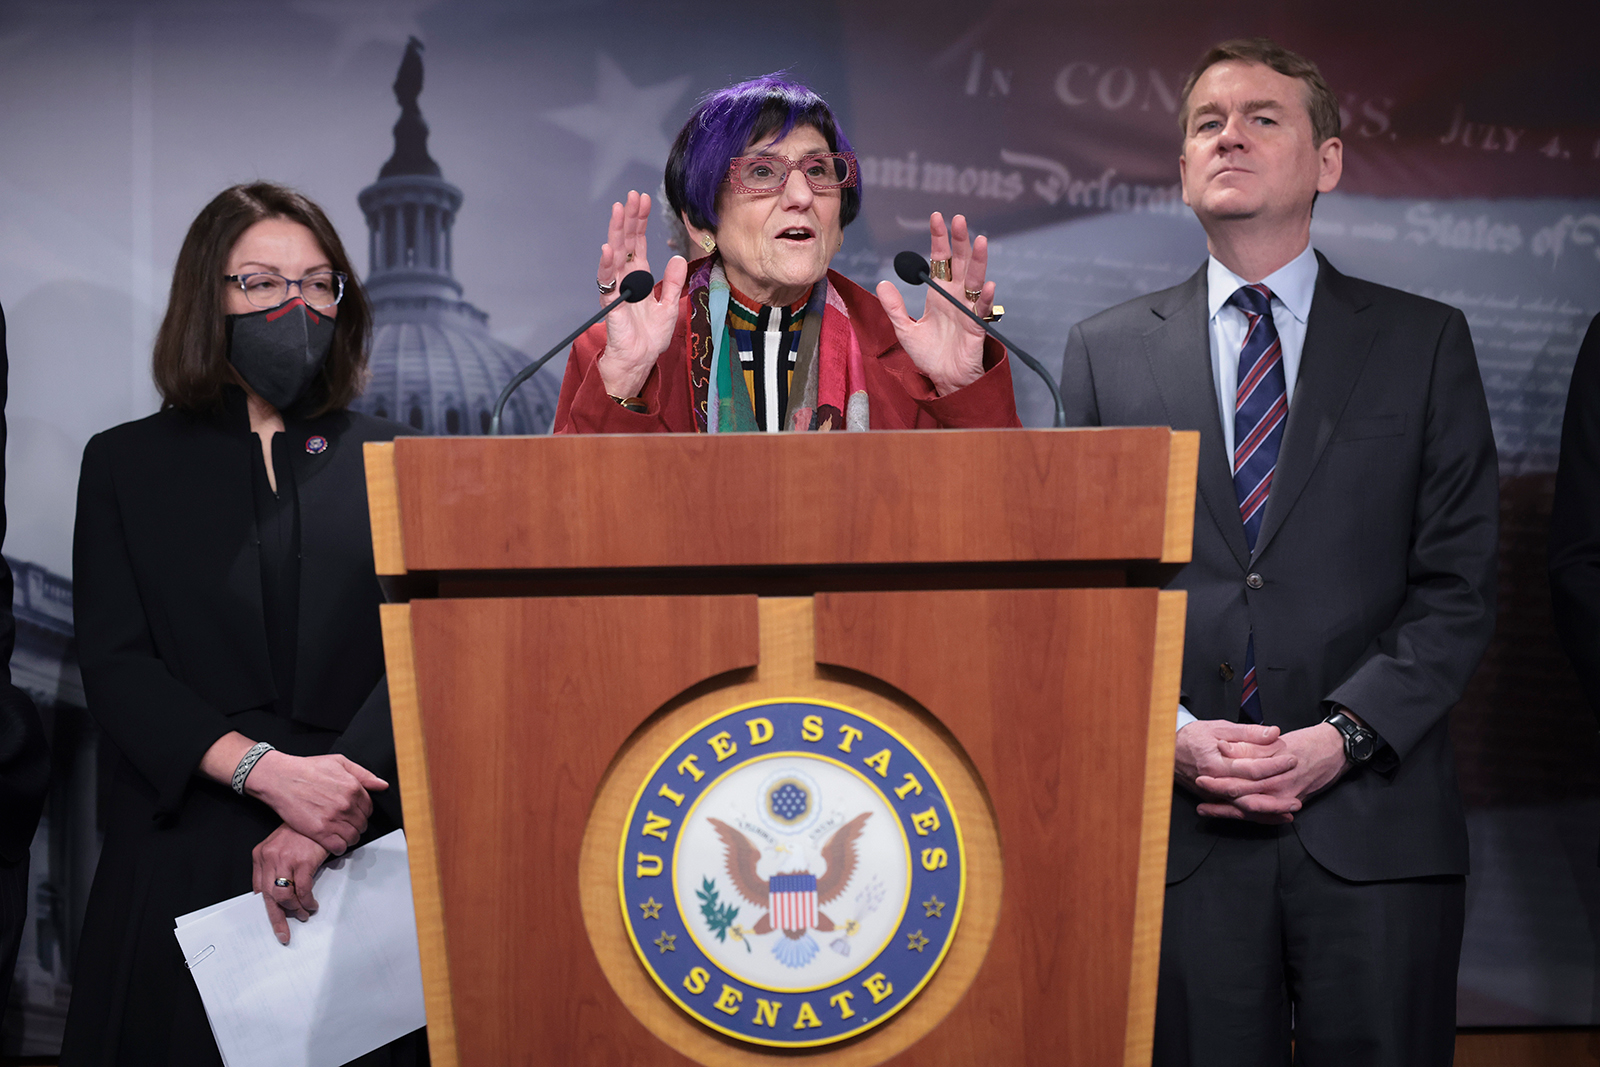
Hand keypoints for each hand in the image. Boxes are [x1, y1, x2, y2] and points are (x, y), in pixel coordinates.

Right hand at [244, 751, 385, 855]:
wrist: (281, 778)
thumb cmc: (307, 769)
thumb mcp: (339, 762)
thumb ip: (364, 774)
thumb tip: (382, 785)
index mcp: (353, 788)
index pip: (369, 809)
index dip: (362, 812)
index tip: (354, 813)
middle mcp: (346, 805)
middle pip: (362, 824)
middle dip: (356, 824)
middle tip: (345, 823)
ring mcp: (333, 819)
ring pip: (353, 837)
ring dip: (349, 837)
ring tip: (339, 833)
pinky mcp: (319, 832)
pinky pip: (339, 847)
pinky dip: (339, 847)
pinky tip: (333, 841)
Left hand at [252, 823, 328, 944]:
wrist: (320, 812)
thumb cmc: (303, 831)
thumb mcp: (283, 846)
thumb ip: (277, 867)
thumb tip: (281, 894)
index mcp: (261, 855)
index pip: (259, 889)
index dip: (266, 908)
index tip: (274, 921)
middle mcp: (269, 858)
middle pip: (269, 897)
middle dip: (277, 919)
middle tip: (284, 933)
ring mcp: (285, 859)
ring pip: (284, 897)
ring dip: (296, 910)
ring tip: (305, 913)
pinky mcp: (303, 860)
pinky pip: (303, 890)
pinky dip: (307, 901)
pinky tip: (312, 904)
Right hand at [594, 190, 687, 398]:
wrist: (641, 359)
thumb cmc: (651, 335)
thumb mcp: (670, 304)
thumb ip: (673, 282)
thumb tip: (679, 258)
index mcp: (640, 276)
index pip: (639, 242)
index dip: (640, 221)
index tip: (643, 200)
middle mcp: (626, 277)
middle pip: (626, 241)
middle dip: (629, 218)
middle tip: (632, 196)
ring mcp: (617, 287)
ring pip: (615, 254)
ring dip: (616, 232)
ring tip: (619, 211)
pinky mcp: (611, 302)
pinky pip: (607, 280)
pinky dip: (607, 264)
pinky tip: (609, 247)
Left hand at [873, 212, 994, 394]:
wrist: (944, 380)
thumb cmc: (929, 356)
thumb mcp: (905, 329)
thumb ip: (895, 307)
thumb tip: (882, 283)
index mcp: (939, 294)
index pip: (940, 261)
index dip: (938, 240)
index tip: (937, 218)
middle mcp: (955, 296)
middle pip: (959, 263)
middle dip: (959, 241)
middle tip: (958, 219)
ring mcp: (968, 309)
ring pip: (974, 279)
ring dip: (978, 260)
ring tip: (979, 240)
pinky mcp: (976, 326)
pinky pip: (982, 309)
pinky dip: (985, 297)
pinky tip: (987, 285)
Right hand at [1175, 720, 1299, 823]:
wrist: (1165, 751)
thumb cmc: (1192, 737)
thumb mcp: (1219, 727)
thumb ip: (1247, 733)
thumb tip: (1273, 733)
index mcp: (1215, 763)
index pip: (1250, 768)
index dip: (1273, 765)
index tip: (1291, 759)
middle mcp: (1214, 783)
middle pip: (1250, 793)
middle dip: (1277, 793)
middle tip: (1299, 791)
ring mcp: (1213, 795)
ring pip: (1245, 808)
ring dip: (1271, 810)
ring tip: (1293, 807)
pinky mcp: (1214, 800)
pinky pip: (1239, 812)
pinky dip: (1259, 816)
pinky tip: (1276, 816)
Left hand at [1193, 722, 1350, 822]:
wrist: (1333, 750)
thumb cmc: (1304, 743)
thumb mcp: (1274, 741)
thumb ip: (1248, 746)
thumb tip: (1223, 748)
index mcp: (1270, 768)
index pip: (1238, 778)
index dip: (1217, 780)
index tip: (1200, 779)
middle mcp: (1277, 786)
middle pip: (1241, 796)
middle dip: (1218, 799)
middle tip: (1199, 800)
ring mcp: (1285, 797)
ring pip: (1251, 809)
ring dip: (1228, 811)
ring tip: (1206, 810)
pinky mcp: (1291, 802)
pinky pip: (1267, 815)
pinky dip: (1250, 817)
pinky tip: (1234, 815)